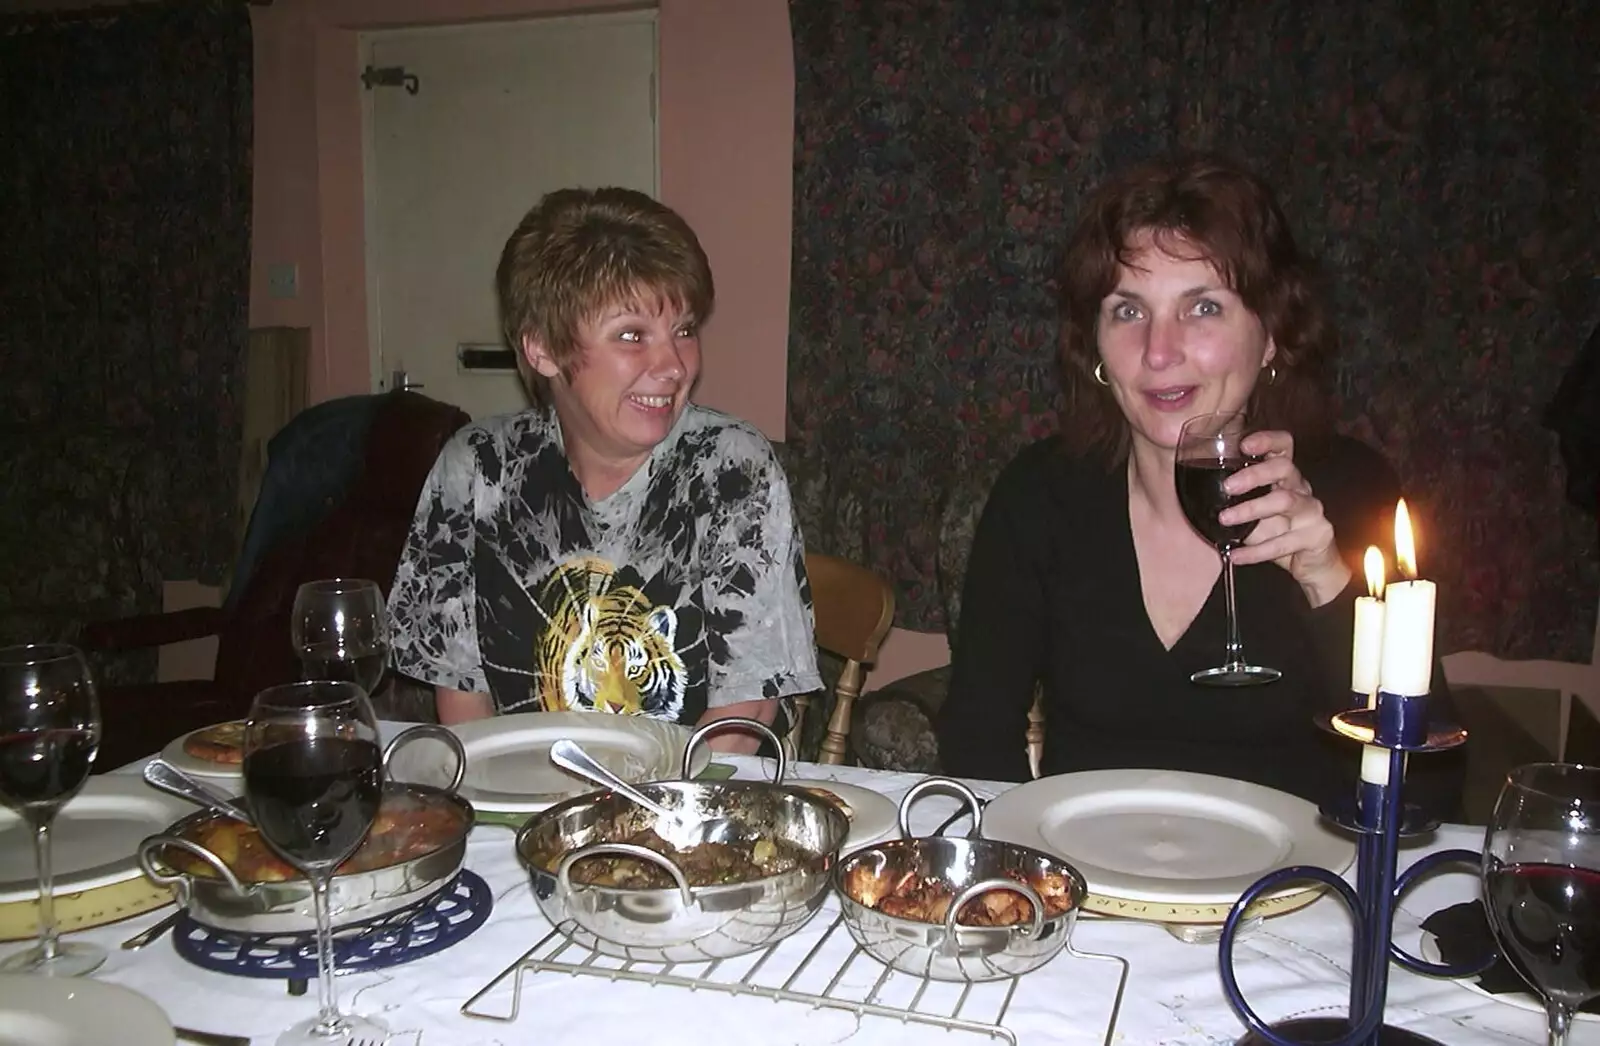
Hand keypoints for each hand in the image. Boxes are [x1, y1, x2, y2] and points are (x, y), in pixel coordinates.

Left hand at [1220, 430, 1350, 606]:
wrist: (1310, 564)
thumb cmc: (1276, 531)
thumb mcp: (1253, 512)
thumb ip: (1234, 499)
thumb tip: (1189, 490)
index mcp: (1285, 477)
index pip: (1283, 446)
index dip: (1267, 440)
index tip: (1244, 445)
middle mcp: (1301, 488)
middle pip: (1284, 467)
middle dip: (1254, 474)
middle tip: (1227, 486)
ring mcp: (1311, 511)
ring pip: (1285, 501)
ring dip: (1251, 510)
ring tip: (1225, 519)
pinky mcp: (1317, 535)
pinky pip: (1285, 542)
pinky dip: (1256, 551)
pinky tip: (1235, 555)